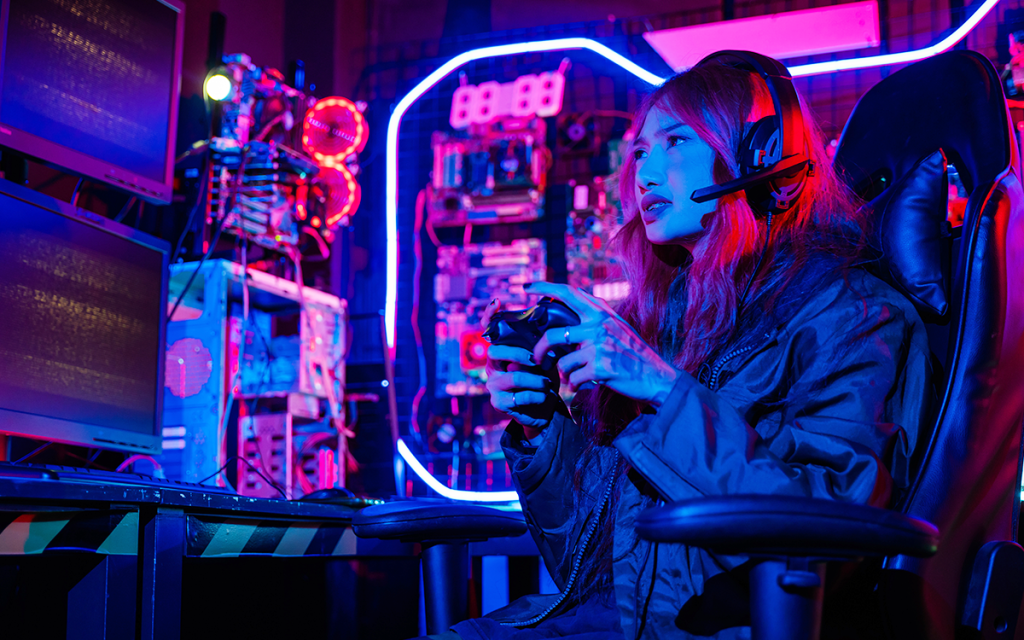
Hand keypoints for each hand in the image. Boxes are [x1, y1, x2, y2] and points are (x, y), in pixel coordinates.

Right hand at [482, 299, 561, 430]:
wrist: (542, 411)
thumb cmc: (542, 380)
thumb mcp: (544, 361)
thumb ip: (540, 348)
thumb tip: (551, 330)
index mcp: (500, 352)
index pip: (489, 330)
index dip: (489, 315)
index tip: (497, 301)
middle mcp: (491, 366)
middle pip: (495, 351)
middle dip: (520, 354)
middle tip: (536, 360)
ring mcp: (493, 385)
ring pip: (514, 376)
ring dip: (537, 380)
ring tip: (548, 384)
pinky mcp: (499, 403)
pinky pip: (520, 396)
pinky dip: (538, 396)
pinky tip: (545, 396)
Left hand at [527, 282, 679, 405]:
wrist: (656, 377)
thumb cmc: (634, 354)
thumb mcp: (617, 327)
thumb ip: (595, 320)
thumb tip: (568, 316)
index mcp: (602, 314)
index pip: (568, 293)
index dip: (545, 288)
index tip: (527, 286)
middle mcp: (599, 326)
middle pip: (553, 335)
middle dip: (539, 351)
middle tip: (536, 359)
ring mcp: (599, 347)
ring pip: (563, 362)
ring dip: (564, 374)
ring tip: (573, 377)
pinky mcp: (601, 368)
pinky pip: (573, 378)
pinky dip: (574, 385)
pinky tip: (582, 385)